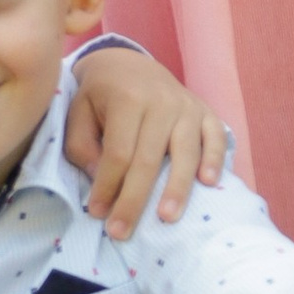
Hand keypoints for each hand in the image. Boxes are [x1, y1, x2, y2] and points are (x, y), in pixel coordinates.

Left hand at [64, 44, 228, 236]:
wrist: (126, 62)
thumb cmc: (99, 96)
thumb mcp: (77, 113)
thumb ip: (83, 147)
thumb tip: (103, 179)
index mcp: (126, 99)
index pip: (118, 153)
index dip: (108, 186)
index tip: (98, 213)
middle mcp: (160, 101)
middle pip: (149, 159)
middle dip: (134, 199)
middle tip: (121, 231)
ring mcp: (187, 106)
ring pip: (185, 152)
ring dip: (177, 188)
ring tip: (167, 218)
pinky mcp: (205, 111)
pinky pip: (215, 137)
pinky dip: (216, 159)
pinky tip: (209, 183)